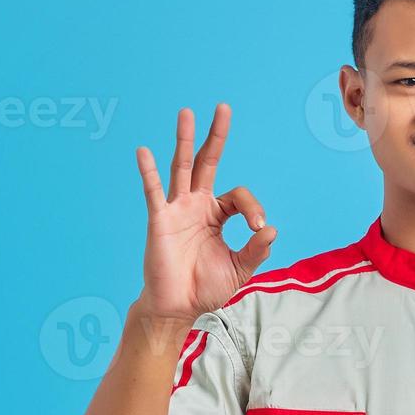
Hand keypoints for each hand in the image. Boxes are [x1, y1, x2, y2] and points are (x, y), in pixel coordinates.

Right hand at [134, 104, 276, 322]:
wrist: (179, 307)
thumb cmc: (206, 288)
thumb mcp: (240, 269)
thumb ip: (256, 250)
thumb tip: (270, 229)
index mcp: (217, 215)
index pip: (238, 196)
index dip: (252, 207)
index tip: (257, 228)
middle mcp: (196, 205)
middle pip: (206, 162)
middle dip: (215, 136)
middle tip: (224, 107)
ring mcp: (176, 210)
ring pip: (181, 168)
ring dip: (184, 140)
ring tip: (187, 113)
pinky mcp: (159, 220)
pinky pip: (154, 192)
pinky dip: (148, 172)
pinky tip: (143, 151)